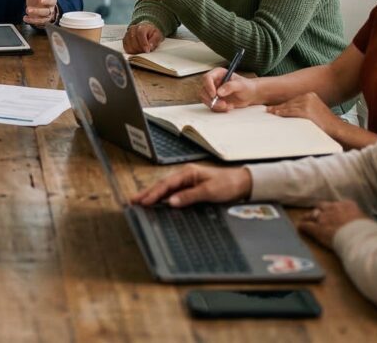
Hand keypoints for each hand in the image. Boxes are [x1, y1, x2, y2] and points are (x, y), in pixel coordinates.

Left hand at [24, 0, 58, 26]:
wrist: (36, 7)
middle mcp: (50, 2)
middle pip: (52, 1)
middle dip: (46, 0)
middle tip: (40, 0)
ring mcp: (47, 11)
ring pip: (45, 12)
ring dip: (37, 11)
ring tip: (28, 9)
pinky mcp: (43, 19)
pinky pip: (39, 21)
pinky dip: (32, 20)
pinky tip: (25, 18)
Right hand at [122, 23, 163, 53]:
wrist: (146, 29)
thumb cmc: (152, 33)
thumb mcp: (157, 35)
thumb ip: (154, 40)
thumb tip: (150, 46)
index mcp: (141, 27)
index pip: (140, 34)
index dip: (143, 43)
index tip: (147, 50)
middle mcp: (132, 29)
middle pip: (134, 41)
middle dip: (140, 49)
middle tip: (146, 52)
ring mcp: (127, 34)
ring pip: (129, 46)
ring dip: (136, 51)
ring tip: (142, 51)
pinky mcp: (124, 40)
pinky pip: (126, 48)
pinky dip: (131, 52)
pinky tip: (137, 51)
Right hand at [133, 164, 251, 207]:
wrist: (242, 183)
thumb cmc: (227, 184)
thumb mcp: (209, 191)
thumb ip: (189, 196)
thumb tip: (171, 202)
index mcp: (187, 173)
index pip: (166, 184)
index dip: (153, 193)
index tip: (143, 201)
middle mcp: (185, 175)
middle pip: (162, 185)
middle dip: (148, 192)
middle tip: (134, 201)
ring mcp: (188, 181)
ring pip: (167, 188)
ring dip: (154, 195)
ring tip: (141, 201)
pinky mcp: (191, 187)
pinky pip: (174, 192)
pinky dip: (164, 197)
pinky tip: (158, 202)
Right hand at [201, 67, 258, 110]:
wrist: (251, 95)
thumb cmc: (247, 87)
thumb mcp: (241, 85)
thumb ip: (230, 86)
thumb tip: (219, 92)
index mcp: (218, 74)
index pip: (207, 78)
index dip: (208, 86)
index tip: (214, 94)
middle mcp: (214, 82)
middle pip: (203, 89)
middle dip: (211, 99)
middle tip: (222, 103)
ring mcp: (213, 91)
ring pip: (205, 99)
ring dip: (215, 105)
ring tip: (227, 106)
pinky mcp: (215, 100)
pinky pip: (211, 105)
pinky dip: (219, 108)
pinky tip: (228, 106)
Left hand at [268, 92, 343, 136]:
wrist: (338, 129)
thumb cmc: (327, 123)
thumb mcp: (316, 110)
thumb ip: (305, 108)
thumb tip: (292, 111)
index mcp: (310, 95)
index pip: (293, 99)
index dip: (282, 104)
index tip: (274, 107)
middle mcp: (308, 96)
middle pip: (289, 102)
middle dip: (278, 106)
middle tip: (268, 110)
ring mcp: (307, 103)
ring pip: (288, 106)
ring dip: (278, 110)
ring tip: (270, 112)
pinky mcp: (306, 111)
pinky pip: (290, 111)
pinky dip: (282, 113)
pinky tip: (276, 114)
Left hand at [297, 200, 366, 248]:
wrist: (359, 238)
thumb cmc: (368, 232)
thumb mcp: (367, 221)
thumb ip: (361, 220)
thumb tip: (366, 224)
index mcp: (347, 205)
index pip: (337, 204)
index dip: (334, 209)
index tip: (333, 212)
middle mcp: (333, 208)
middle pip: (322, 206)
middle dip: (320, 210)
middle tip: (317, 214)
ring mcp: (323, 218)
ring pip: (312, 214)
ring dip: (309, 217)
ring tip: (306, 219)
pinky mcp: (317, 229)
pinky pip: (307, 226)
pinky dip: (303, 227)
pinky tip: (301, 228)